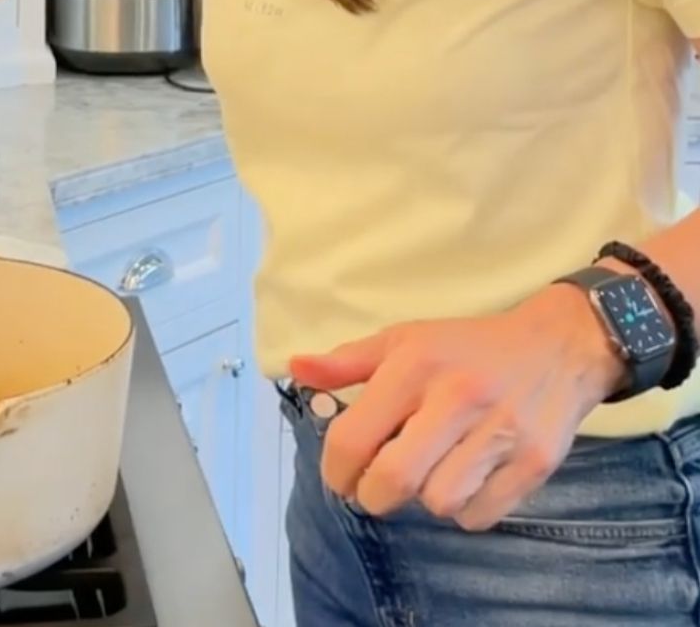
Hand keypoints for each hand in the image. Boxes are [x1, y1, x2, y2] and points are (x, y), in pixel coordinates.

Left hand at [288, 281, 627, 530]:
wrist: (560, 346)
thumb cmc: (468, 348)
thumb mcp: (404, 340)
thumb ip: (346, 361)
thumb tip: (296, 368)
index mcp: (414, 366)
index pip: (354, 437)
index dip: (335, 470)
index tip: (339, 478)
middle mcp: (456, 398)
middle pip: (394, 479)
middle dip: (373, 496)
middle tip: (376, 489)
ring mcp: (501, 431)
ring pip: (439, 501)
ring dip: (425, 500)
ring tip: (429, 476)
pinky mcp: (536, 461)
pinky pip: (481, 514)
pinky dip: (466, 511)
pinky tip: (466, 482)